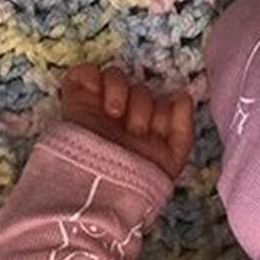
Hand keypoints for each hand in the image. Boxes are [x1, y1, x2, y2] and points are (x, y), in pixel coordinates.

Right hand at [58, 63, 193, 181]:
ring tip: (114, 114)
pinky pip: (87, 73)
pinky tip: (99, 99)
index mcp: (146, 130)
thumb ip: (182, 129)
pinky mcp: (76, 100)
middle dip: (142, 109)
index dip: (163, 112)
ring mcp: (99, 108)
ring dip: (120, 92)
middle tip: (134, 131)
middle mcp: (124, 117)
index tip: (157, 130)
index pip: (161, 104)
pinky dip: (94, 78)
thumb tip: (183, 96)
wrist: (99, 185)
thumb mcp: (171, 159)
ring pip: (116, 76)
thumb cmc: (136, 179)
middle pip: (141, 91)